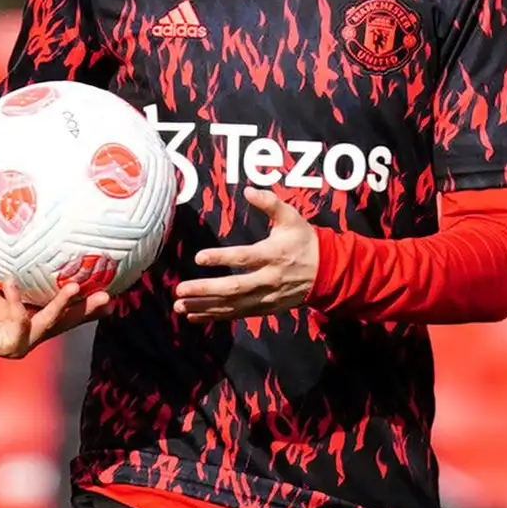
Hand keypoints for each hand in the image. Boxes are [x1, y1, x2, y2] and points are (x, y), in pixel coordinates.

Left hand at [0, 272, 109, 356]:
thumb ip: (17, 272)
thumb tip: (33, 244)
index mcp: (30, 316)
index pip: (65, 311)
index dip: (87, 304)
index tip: (110, 290)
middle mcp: (29, 331)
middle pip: (66, 322)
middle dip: (87, 310)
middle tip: (107, 298)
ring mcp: (20, 341)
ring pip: (48, 324)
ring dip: (61, 307)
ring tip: (73, 288)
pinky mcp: (7, 346)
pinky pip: (19, 320)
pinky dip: (15, 300)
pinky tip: (11, 282)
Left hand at [176, 187, 319, 323]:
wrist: (327, 272)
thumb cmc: (304, 240)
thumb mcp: (291, 217)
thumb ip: (270, 203)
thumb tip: (249, 190)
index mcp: (274, 254)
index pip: (245, 258)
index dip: (221, 258)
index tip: (198, 258)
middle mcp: (269, 279)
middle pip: (234, 288)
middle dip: (205, 290)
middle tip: (180, 289)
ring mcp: (266, 297)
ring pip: (232, 306)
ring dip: (204, 307)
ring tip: (179, 306)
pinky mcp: (265, 308)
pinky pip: (237, 314)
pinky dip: (215, 317)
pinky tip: (194, 316)